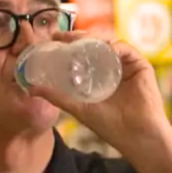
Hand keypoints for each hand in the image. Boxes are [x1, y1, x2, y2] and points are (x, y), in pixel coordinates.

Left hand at [27, 31, 171, 161]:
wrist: (137, 137)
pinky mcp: (141, 66)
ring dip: (93, 39)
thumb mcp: (79, 108)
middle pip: (94, 45)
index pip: (82, 54)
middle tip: (61, 35)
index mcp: (99, 75)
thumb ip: (57, 97)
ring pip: (108, 44)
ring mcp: (127, 66)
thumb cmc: (110, 126)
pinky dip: (114, 47)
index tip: (53, 38)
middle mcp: (112, 67)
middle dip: (78, 37)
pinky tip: (104, 50)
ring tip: (77, 40)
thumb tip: (30, 88)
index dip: (69, 44)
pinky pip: (126, 49)